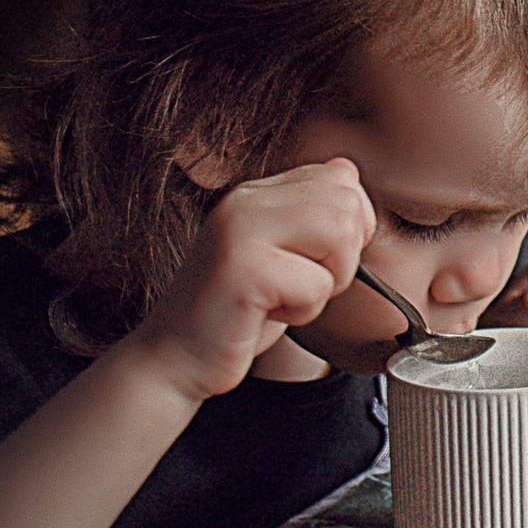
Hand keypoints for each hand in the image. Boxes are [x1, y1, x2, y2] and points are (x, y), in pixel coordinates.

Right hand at [130, 158, 376, 401]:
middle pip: (345, 206)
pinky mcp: (242, 268)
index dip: (350, 225)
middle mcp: (245, 201)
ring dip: (327, 282)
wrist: (177, 358)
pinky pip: (317, 284)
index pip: (339, 178)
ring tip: (283, 296)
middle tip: (298, 284)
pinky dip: (304, 310)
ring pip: (339, 237)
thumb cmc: (238, 311)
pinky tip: (264, 313)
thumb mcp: (282, 253)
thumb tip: (348, 169)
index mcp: (256, 193)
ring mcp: (240, 230)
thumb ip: (311, 212)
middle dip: (342, 257)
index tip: (316, 258)